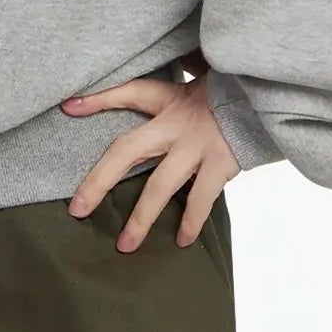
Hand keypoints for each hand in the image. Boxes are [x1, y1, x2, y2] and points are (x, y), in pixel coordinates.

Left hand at [61, 53, 237, 252]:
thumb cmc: (220, 95)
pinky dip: (191, 221)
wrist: (263, 100)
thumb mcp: (186, 85)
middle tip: (78, 209)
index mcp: (167, 101)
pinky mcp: (221, 165)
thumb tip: (96, 99)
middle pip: (127, 151)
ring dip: (141, 218)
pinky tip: (182, 240)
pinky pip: (200, 200)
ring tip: (125, 245)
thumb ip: (151, 92)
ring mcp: (198, 147)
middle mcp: (176, 125)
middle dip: (100, 181)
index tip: (68, 108)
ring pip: (161, 186)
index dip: (97, 99)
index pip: (127, 93)